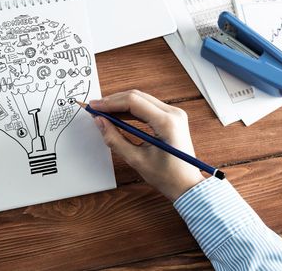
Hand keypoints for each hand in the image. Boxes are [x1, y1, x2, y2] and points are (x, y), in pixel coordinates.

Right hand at [90, 90, 204, 201]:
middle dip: (114, 101)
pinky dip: (132, 109)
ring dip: (121, 104)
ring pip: (142, 99)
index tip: (94, 107)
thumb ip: (115, 139)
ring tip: (104, 112)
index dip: (110, 103)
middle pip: (137, 97)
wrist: (187, 184)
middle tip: (95, 108)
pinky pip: (148, 106)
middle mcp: (173, 113)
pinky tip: (118, 116)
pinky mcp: (172, 117)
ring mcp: (174, 113)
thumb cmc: (167, 176)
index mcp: (166, 123)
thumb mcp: (136, 159)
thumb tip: (99, 121)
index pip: (133, 102)